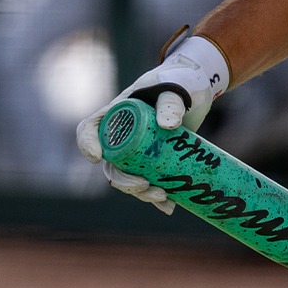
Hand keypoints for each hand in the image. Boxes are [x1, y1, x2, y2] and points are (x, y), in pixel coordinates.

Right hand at [74, 34, 231, 213]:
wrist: (199, 88)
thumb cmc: (181, 80)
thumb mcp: (176, 88)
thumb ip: (171, 103)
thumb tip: (168, 126)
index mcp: (117, 112)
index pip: (90, 128)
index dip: (87, 144)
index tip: (98, 157)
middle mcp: (123, 134)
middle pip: (111, 164)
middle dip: (123, 181)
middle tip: (145, 186)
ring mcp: (139, 149)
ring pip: (129, 177)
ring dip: (140, 193)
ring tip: (163, 196)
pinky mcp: (156, 159)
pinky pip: (150, 183)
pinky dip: (156, 197)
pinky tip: (170, 206)